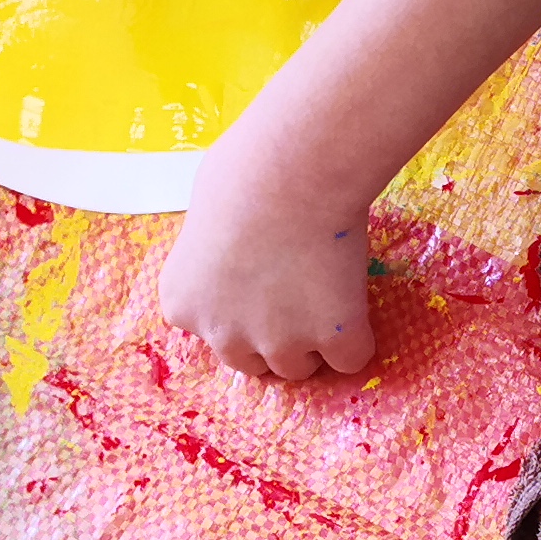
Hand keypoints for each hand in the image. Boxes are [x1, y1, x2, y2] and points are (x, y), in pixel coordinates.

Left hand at [162, 111, 379, 378]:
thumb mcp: (205, 216)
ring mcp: (278, 343)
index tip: (262, 278)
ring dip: (313, 340)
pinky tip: (356, 300)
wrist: (295, 171)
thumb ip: (213, 255)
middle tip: (298, 292)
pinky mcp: (332, 339)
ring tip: (330, 293)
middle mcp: (222, 334)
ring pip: (298, 368)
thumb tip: (237, 254)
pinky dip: (357, 335)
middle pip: (253, 361)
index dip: (241, 307)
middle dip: (272, 335)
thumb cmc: (244, 172)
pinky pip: (350, 359)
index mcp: (183, 304)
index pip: (211, 332)